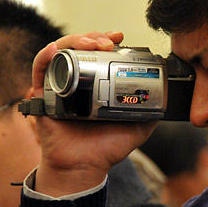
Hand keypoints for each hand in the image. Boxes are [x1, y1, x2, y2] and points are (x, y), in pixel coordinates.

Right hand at [31, 32, 157, 196]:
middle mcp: (75, 81)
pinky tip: (56, 50)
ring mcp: (58, 86)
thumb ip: (150, 112)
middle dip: (94, 37)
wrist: (84, 169)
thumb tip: (168, 98)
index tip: (120, 38)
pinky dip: (46, 56)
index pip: (98, 54)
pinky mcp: (42, 96)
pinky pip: (39, 70)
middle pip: (80, 47)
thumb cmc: (105, 149)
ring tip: (91, 44)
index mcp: (94, 84)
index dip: (107, 41)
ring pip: (61, 52)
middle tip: (108, 42)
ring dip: (75, 41)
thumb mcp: (137, 128)